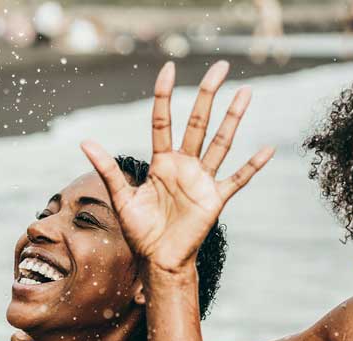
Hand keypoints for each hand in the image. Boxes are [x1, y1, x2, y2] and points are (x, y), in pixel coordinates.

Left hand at [81, 61, 273, 269]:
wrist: (158, 261)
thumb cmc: (139, 232)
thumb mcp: (121, 198)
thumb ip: (108, 170)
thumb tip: (85, 142)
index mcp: (161, 163)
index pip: (163, 121)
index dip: (165, 96)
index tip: (169, 69)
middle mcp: (184, 166)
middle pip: (198, 123)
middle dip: (208, 94)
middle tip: (220, 66)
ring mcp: (202, 180)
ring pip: (221, 143)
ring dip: (233, 118)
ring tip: (246, 92)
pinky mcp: (215, 199)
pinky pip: (237, 179)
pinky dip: (252, 166)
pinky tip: (267, 149)